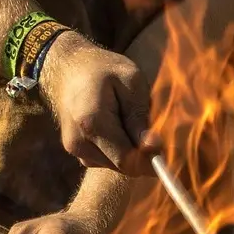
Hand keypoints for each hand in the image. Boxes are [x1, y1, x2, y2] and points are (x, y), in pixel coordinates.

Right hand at [39, 32, 160, 175]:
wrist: (67, 68)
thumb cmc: (103, 69)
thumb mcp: (131, 81)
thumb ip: (140, 116)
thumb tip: (153, 147)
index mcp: (92, 123)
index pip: (127, 160)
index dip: (150, 160)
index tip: (165, 149)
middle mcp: (79, 142)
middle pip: (122, 166)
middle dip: (140, 153)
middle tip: (148, 127)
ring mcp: (74, 149)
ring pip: (114, 165)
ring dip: (129, 151)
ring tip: (128, 121)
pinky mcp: (75, 151)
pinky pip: (104, 160)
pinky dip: (116, 149)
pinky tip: (116, 126)